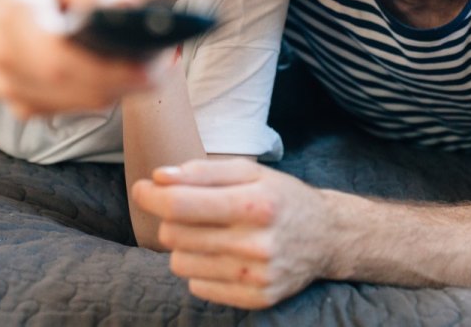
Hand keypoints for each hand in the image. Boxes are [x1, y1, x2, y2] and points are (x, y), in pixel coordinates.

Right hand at [0, 0, 167, 118]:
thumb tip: (134, 11)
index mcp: (13, 19)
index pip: (62, 58)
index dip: (109, 71)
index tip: (151, 68)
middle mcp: (5, 59)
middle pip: (74, 87)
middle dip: (124, 82)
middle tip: (161, 69)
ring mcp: (9, 89)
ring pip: (77, 103)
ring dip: (117, 90)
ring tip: (148, 70)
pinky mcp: (19, 106)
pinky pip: (69, 108)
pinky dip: (97, 95)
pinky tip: (117, 78)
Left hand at [131, 158, 331, 308]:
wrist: (327, 236)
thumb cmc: (281, 197)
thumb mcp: (250, 172)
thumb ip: (202, 171)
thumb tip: (159, 177)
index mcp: (255, 204)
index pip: (180, 205)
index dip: (152, 196)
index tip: (143, 188)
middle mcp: (257, 244)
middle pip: (175, 235)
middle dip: (172, 218)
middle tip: (191, 210)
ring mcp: (256, 277)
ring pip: (180, 264)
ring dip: (184, 246)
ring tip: (210, 234)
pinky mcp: (256, 299)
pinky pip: (198, 287)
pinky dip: (201, 269)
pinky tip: (223, 255)